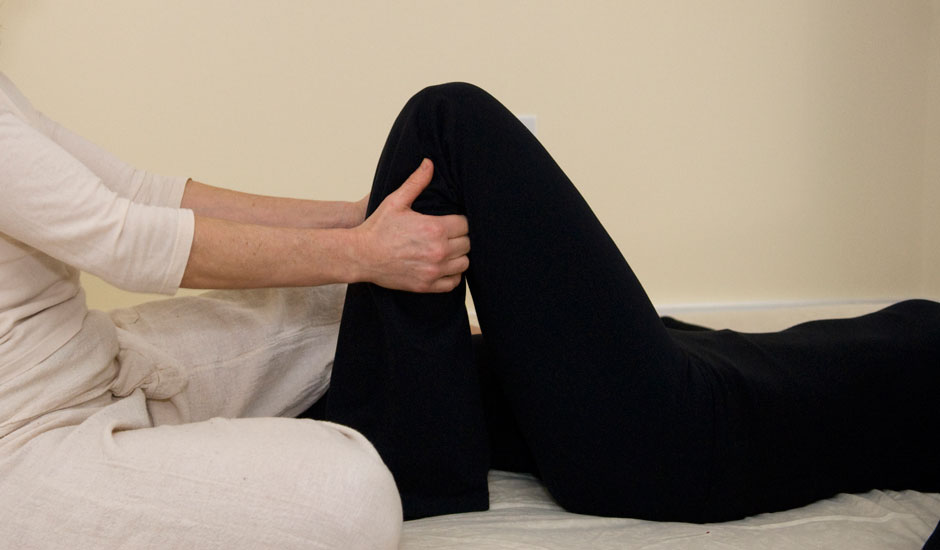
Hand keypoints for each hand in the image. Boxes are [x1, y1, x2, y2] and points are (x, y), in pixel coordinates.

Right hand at [352, 159, 469, 291]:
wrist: (360, 256)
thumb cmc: (377, 227)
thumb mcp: (395, 201)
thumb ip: (416, 182)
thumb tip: (429, 163)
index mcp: (434, 228)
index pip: (465, 224)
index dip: (459, 221)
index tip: (451, 221)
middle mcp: (438, 250)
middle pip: (467, 243)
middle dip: (460, 237)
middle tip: (448, 235)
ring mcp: (433, 270)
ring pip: (464, 263)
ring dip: (459, 255)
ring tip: (448, 249)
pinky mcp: (427, 285)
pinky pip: (453, 282)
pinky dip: (452, 274)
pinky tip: (444, 266)